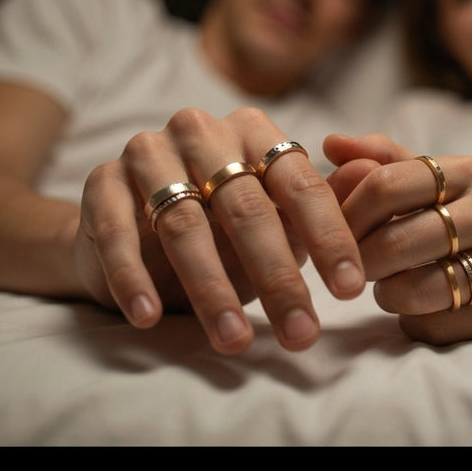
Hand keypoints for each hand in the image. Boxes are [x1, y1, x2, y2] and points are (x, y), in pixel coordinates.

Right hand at [76, 107, 365, 354]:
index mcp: (252, 132)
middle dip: (277, 277)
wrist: (126, 230)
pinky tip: (149, 316)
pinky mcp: (100, 182)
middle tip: (300, 331)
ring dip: (211, 288)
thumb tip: (371, 181)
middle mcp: (200, 131)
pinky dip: (134, 277)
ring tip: (232, 339)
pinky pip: (118, 232)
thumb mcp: (274, 219)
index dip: (328, 237)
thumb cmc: (218, 225)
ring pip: (185, 223)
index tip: (351, 290)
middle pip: (246, 208)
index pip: (298, 183)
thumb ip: (319, 207)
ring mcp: (147, 152)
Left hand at [324, 133, 471, 344]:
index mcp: (469, 171)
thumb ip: (385, 159)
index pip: (386, 185)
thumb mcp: (443, 177)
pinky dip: (415, 320)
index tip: (331, 231)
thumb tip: (329, 143)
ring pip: (416, 290)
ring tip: (388, 285)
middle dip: (358, 260)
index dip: (346, 213)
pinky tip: (421, 306)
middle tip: (349, 266)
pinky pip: (439, 325)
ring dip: (386, 293)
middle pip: (396, 242)